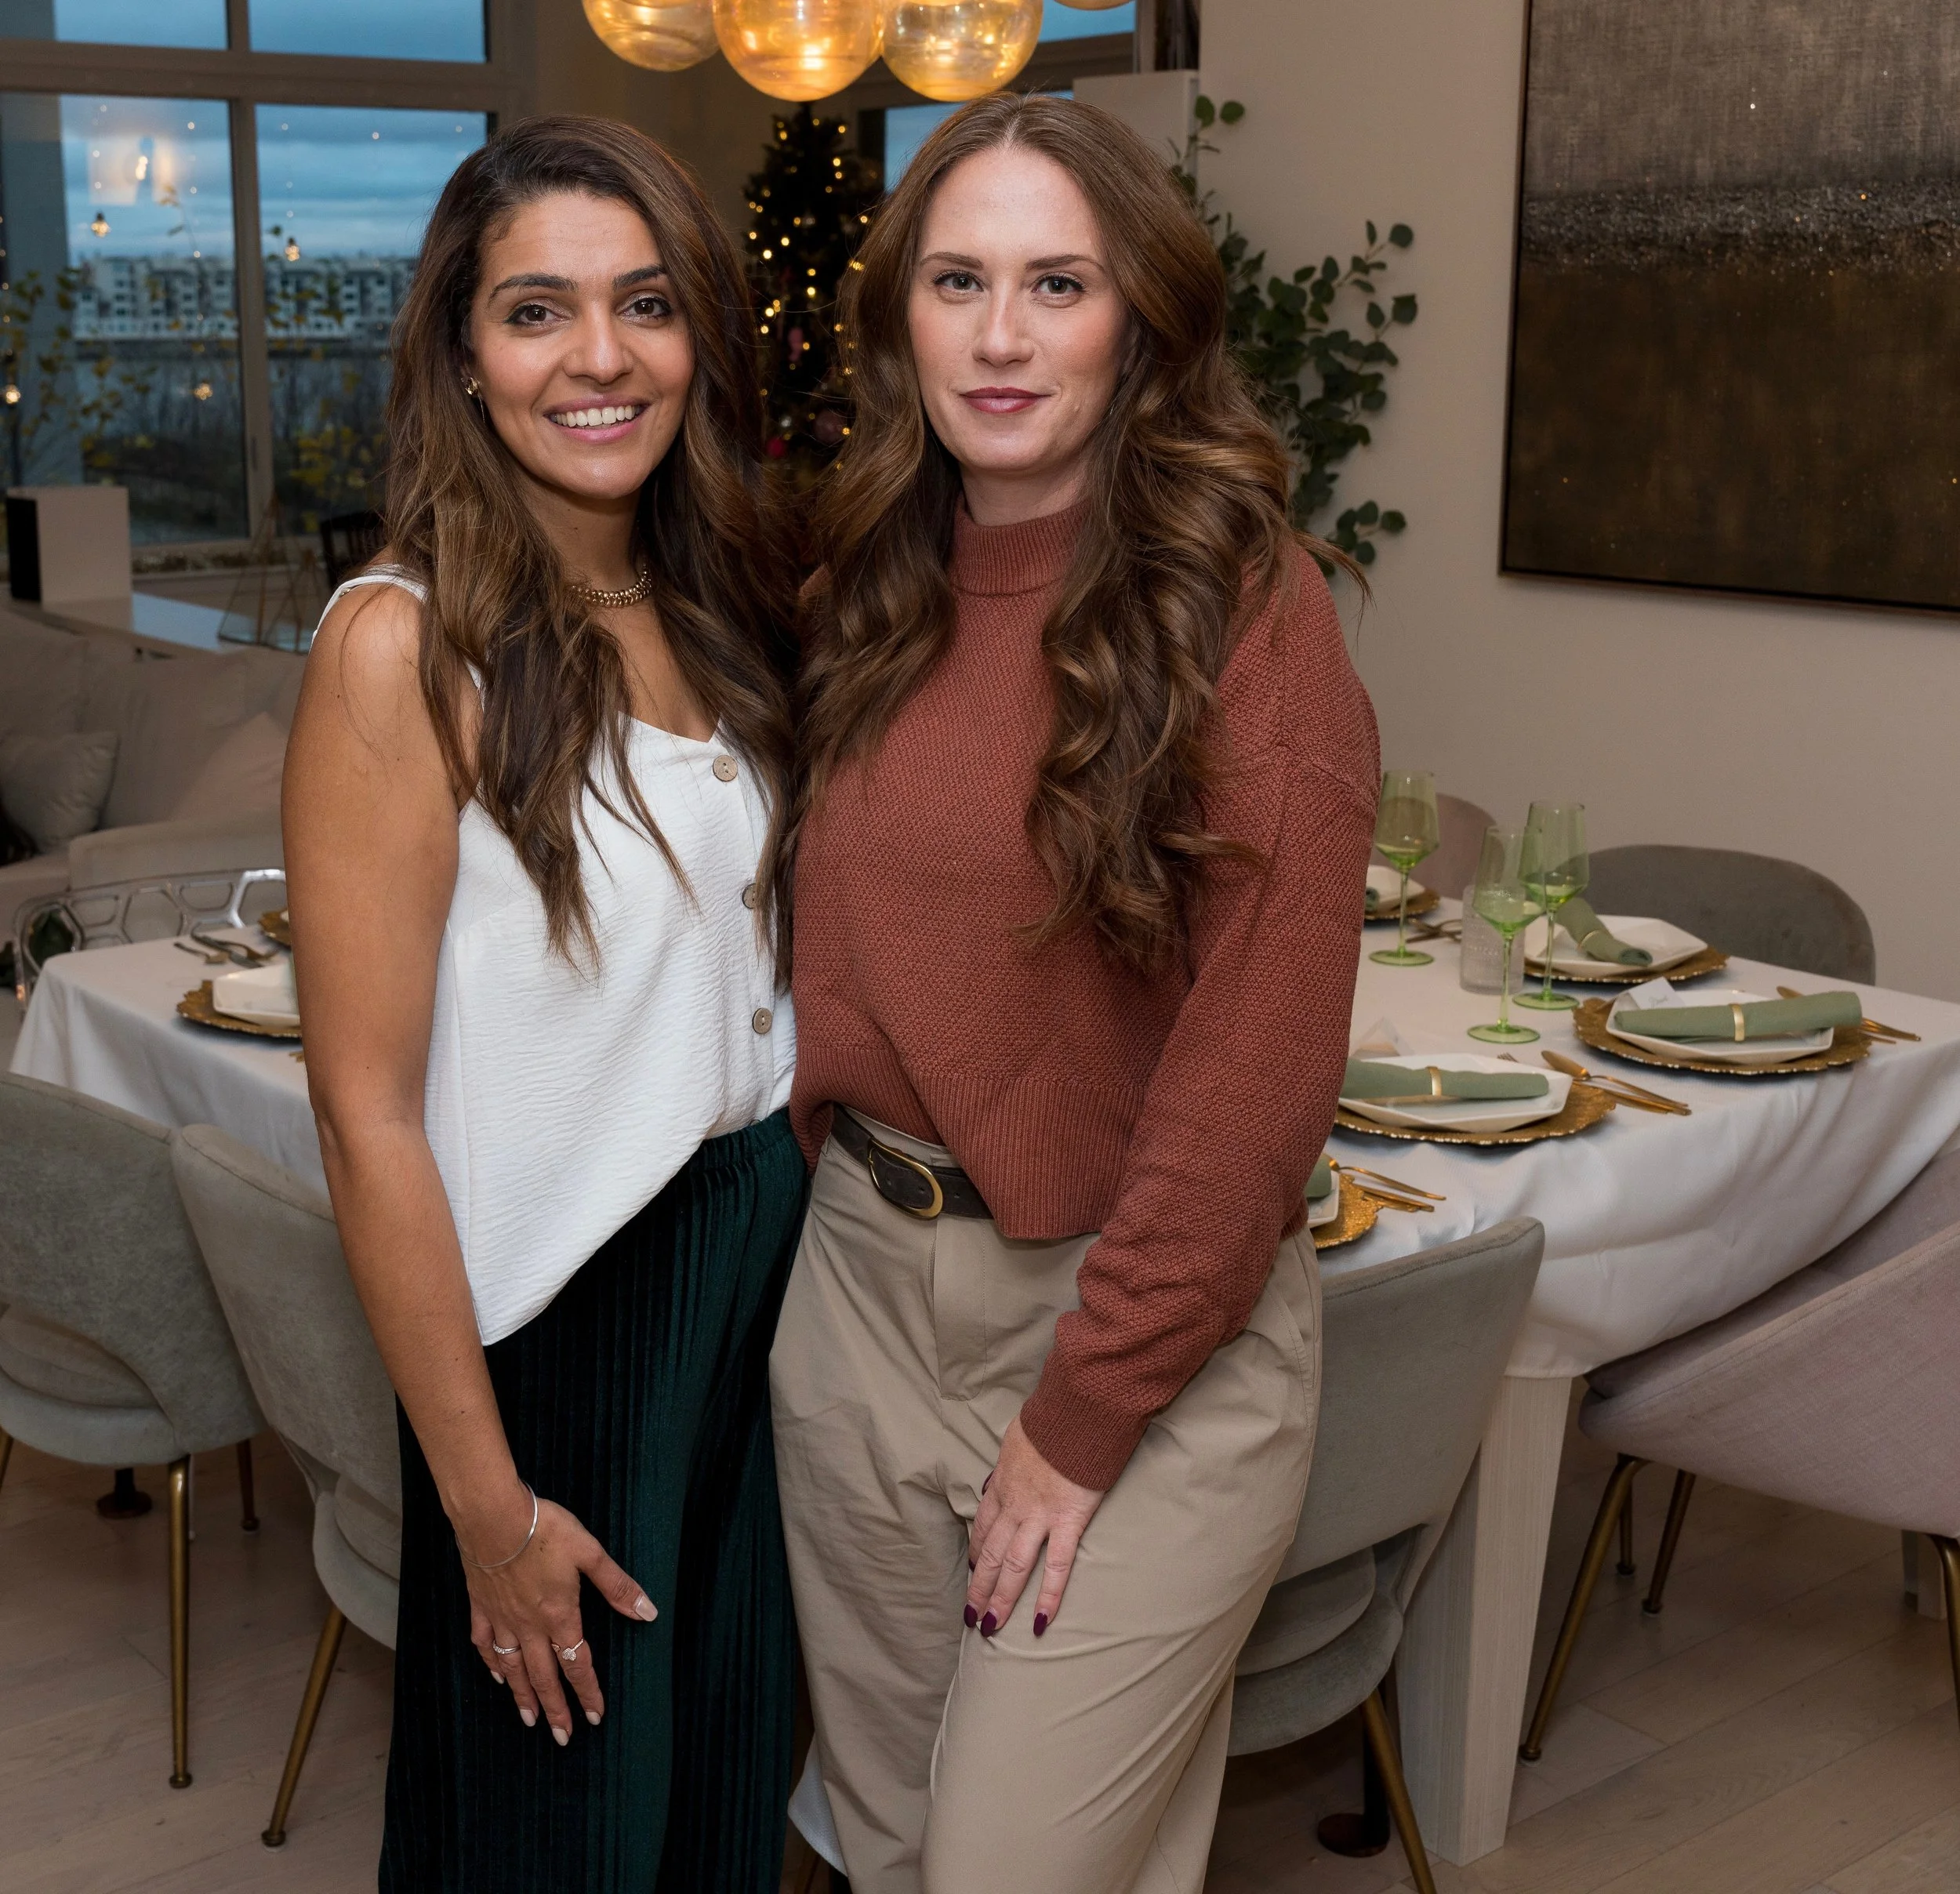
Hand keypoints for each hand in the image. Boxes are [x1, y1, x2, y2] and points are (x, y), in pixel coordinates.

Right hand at [458, 1487, 656, 1744]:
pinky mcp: (481, 1606)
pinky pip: (485, 1644)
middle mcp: (530, 1626)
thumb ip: (617, 1586)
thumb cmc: (545, 1530)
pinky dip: (491, 1663)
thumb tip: (647, 1612)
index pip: (578, 1664)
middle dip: (556, 1709)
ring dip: (523, 1696)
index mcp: (560, 1615)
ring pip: (513, 1668)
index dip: (588, 1693)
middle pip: (544, 1677)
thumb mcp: (590, 1553)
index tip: (595, 1718)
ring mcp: (502, 1618)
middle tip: (562, 1738)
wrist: (493, 1517)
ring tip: (530, 1720)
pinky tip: (497, 1674)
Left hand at [965, 1416, 1105, 1639]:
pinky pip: (1057, 1566)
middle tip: (971, 1614)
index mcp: (1003, 1483)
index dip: (977, 1551)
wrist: (1076, 1411)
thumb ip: (1011, 1459)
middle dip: (980, 1585)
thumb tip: (1005, 1471)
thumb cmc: (1052, 1420)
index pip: (983, 1524)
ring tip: (991, 1627)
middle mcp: (1014, 1504)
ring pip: (1013, 1565)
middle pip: (991, 1552)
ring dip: (1000, 1598)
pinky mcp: (1068, 1521)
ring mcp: (1039, 1516)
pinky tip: (1040, 1621)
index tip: (974, 1569)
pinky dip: (1048, 1596)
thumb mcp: (1018, 1437)